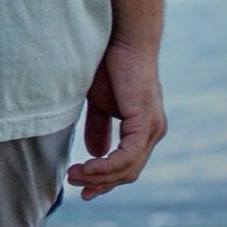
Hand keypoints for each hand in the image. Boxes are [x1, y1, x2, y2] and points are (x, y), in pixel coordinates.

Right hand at [65, 40, 166, 199]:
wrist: (121, 39)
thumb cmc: (111, 65)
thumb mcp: (101, 103)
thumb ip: (99, 127)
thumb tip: (96, 153)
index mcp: (144, 129)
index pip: (128, 166)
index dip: (105, 180)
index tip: (82, 188)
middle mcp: (153, 132)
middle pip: (128, 173)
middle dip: (100, 183)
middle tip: (74, 184)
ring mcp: (151, 128)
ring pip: (128, 169)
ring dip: (98, 176)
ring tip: (73, 174)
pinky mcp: (144, 122)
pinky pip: (127, 157)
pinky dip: (106, 166)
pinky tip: (87, 165)